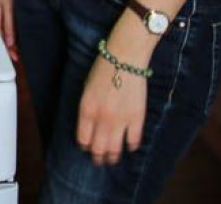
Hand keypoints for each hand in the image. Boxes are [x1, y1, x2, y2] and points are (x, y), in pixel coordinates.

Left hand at [76, 32, 149, 165]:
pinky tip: (129, 146)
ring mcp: (120, 120)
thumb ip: (87, 110)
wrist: (125, 58)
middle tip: (99, 160)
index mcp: (86, 110)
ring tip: (112, 159)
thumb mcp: (86, 89)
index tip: (88, 147)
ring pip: (115, 150)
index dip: (85, 146)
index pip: (83, 139)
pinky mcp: (137, 118)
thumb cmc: (103, 69)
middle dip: (98, 157)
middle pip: (98, 149)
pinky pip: (134, 141)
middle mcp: (102, 119)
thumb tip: (89, 127)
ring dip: (113, 157)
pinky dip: (131, 147)